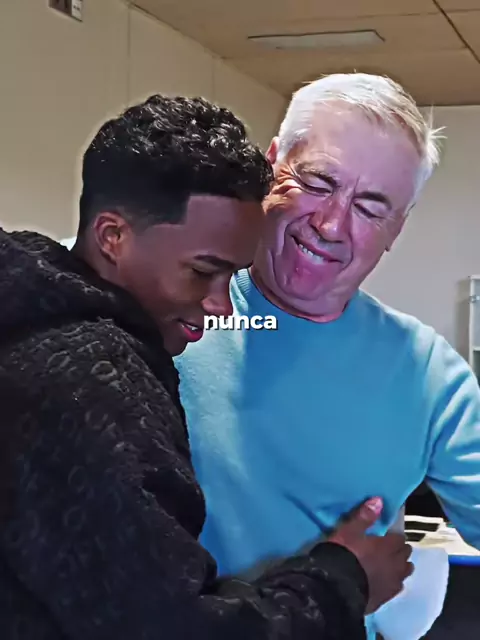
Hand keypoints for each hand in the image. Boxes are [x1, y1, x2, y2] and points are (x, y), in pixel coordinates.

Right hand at [328, 497, 413, 613]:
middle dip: (400, 550)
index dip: (395, 536)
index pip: (399, 538)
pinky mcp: (385, 598)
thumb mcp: (349, 531)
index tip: (389, 534)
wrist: (336, 588)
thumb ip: (364, 517)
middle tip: (391, 548)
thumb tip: (379, 499)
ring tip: (392, 564)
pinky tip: (387, 582)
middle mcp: (394, 565)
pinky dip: (394, 582)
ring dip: (401, 566)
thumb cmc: (343, 554)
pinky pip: (396, 588)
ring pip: (405, 572)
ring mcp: (391, 583)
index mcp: (387, 546)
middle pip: (405, 555)